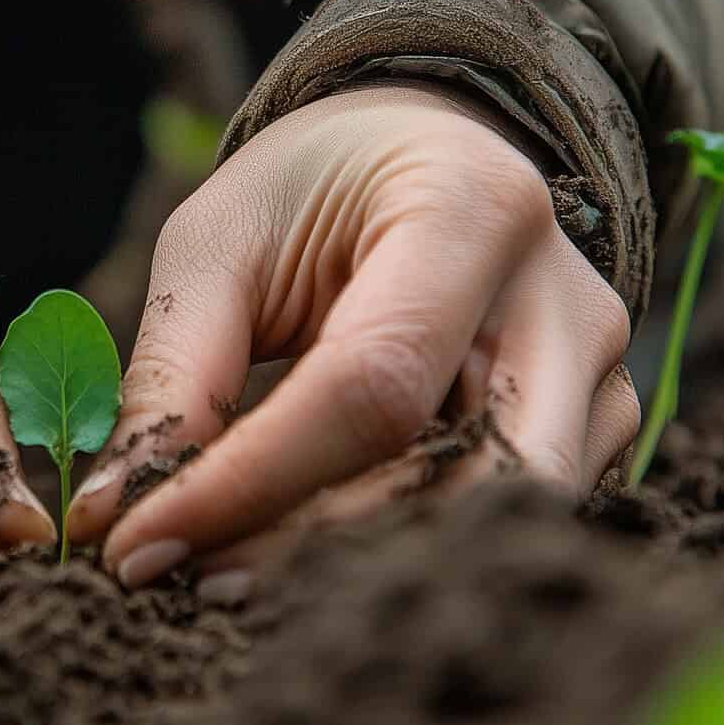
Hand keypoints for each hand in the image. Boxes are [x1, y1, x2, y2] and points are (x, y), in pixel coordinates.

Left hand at [65, 81, 638, 591]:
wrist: (418, 151)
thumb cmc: (311, 187)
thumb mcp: (221, 239)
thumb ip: (178, 368)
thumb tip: (120, 511)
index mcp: (471, 209)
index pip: (372, 386)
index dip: (254, 480)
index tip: (143, 540)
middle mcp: (564, 298)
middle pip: (460, 476)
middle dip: (312, 544)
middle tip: (187, 572)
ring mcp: (603, 372)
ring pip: (496, 521)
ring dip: (359, 562)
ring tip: (234, 567)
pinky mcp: (601, 427)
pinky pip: (509, 521)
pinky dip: (404, 546)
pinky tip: (309, 547)